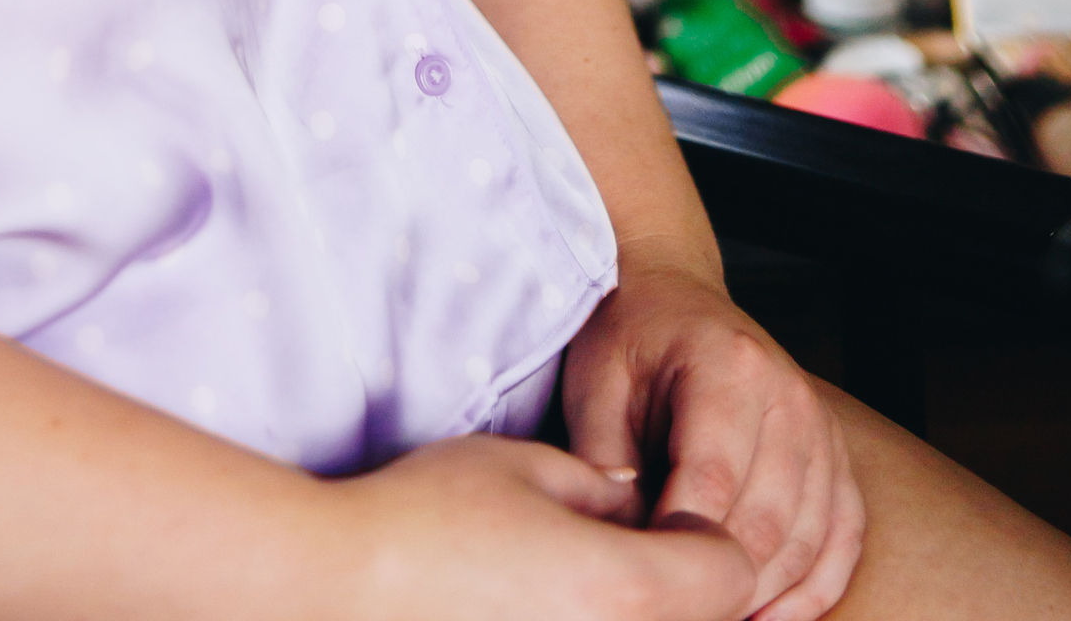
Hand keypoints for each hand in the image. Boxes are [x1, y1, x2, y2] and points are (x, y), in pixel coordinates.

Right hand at [341, 427, 751, 620]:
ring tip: (583, 587)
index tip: (670, 519)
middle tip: (626, 552)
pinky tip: (548, 608)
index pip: (730, 570)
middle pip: (707, 619)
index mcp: (627, 585)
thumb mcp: (525, 466)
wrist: (340, 586)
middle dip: (686, 583)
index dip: (707, 535)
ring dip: (644, 611)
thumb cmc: (427, 516)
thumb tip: (643, 508)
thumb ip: (604, 488)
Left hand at [562, 258, 864, 620]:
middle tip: (679, 608)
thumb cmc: (631, 338)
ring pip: (810, 540)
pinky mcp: (834, 456)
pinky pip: (844, 536)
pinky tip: (774, 617)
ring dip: (767, 595)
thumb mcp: (596, 382)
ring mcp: (821, 428)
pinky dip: (815, 588)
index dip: (682, 543)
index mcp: (728, 366)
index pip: (714, 479)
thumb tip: (625, 538)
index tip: (652, 577)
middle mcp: (789, 397)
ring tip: (720, 616)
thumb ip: (606, 459)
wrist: (674, 294)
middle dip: (723, 582)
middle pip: (768, 521)